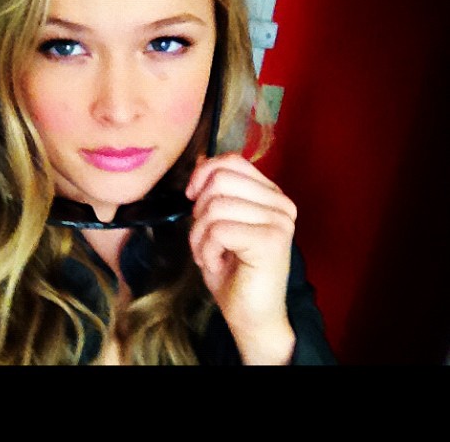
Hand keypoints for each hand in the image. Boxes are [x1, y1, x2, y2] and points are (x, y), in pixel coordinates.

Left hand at [185, 152, 296, 363]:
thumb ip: (213, 190)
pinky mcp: (271, 240)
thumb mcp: (215, 222)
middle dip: (199, 211)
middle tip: (205, 238)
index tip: (192, 199)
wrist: (250, 317)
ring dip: (200, 236)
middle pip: (220, 180)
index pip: (231, 161)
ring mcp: (280, 221)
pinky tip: (218, 264)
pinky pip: (219, 229)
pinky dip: (207, 249)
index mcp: (270, 194)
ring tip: (210, 255)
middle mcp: (281, 203)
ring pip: (215, 206)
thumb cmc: (232, 271)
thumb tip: (202, 158)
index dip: (203, 175)